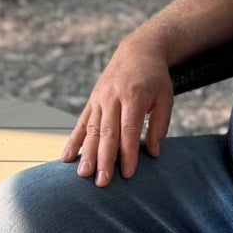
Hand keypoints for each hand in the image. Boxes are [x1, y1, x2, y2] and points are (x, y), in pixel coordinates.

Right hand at [60, 36, 173, 186]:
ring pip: (92, 129)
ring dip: (87, 153)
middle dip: (104, 159)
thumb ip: (160, 124)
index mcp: (134, 95)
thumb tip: (153, 152)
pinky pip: (81, 122)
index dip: (128, 152)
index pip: (130, 129)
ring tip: (83, 175)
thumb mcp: (165, 97)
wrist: (138, 50)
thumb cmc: (155, 77)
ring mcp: (100, 98)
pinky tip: (67, 158)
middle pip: (108, 132)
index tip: (128, 173)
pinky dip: (74, 141)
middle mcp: (113, 96)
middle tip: (101, 183)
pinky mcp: (92, 100)